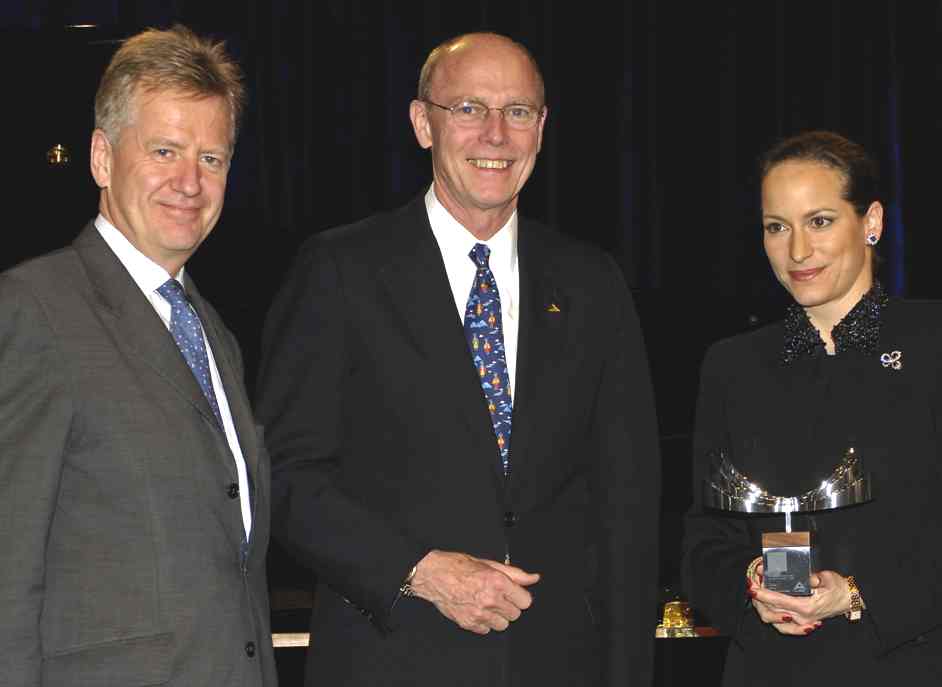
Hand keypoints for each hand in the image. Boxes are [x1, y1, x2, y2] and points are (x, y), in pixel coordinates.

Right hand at [409, 550, 539, 633]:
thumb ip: (514, 574)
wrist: (432, 574)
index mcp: (497, 582)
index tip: (514, 594)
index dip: (520, 596)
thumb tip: (533, 578)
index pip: (525, 601)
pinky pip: (486, 630)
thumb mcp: (489, 564)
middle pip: (515, 614)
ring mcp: (479, 613)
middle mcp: (490, 599)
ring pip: (503, 625)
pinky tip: (477, 610)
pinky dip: (484, 623)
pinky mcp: (468, 623)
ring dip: (498, 616)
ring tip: (487, 604)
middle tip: (498, 597)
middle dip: (509, 606)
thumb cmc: (457, 566)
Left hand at [747, 564, 850, 635]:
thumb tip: (803, 577)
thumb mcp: (826, 578)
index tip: (752, 587)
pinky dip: (774, 619)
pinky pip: (783, 627)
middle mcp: (802, 617)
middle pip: (772, 611)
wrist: (849, 599)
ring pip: (774, 620)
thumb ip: (812, 577)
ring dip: (763, 607)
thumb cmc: (838, 588)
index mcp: (807, 606)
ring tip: (757, 595)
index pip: (778, 600)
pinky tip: (768, 608)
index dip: (763, 594)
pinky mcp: (801, 623)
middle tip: (752, 585)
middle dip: (759, 599)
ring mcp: (802, 622)